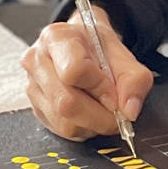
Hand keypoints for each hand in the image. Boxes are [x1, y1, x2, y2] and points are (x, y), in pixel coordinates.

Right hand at [21, 8, 153, 142]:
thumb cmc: (97, 46)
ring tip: (103, 110)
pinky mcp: (36, 107)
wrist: (82, 45)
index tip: (115, 94)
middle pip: (66, 102)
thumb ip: (134, 80)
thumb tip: (129, 110)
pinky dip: (83, 128)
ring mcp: (33, 85)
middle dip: (99, 116)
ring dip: (92, 125)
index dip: (101, 88)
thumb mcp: (123, 54)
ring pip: (64, 122)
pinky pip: (61, 130)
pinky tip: (89, 114)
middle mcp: (38, 60)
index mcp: (57, 38)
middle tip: (116, 114)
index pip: (75, 70)